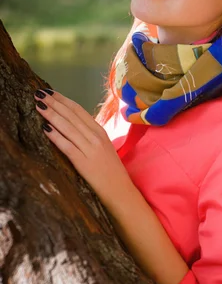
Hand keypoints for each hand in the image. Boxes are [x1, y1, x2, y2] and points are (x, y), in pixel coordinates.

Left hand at [34, 88, 130, 203]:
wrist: (120, 191)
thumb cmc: (110, 171)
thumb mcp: (103, 148)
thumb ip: (89, 137)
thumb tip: (70, 126)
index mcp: (100, 132)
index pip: (79, 110)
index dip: (63, 100)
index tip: (50, 92)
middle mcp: (95, 137)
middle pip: (71, 115)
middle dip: (54, 103)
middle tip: (39, 94)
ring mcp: (90, 149)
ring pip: (68, 127)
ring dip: (52, 114)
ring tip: (39, 105)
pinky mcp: (84, 162)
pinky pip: (67, 146)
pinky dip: (56, 136)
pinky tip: (45, 128)